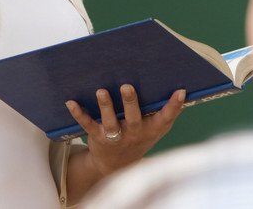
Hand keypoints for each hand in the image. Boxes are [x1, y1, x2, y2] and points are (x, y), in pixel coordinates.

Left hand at [65, 85, 185, 177]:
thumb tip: (182, 88)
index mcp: (150, 129)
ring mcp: (115, 136)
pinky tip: (70, 102)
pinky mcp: (97, 136)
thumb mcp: (155, 128)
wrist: (115, 164)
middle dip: (130, 102)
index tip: (180, 91)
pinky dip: (79, 113)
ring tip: (101, 91)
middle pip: (134, 118)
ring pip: (111, 122)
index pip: (165, 118)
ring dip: (105, 106)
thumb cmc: (139, 137)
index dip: (173, 106)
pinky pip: (88, 124)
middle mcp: (134, 133)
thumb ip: (166, 111)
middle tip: (127, 86)